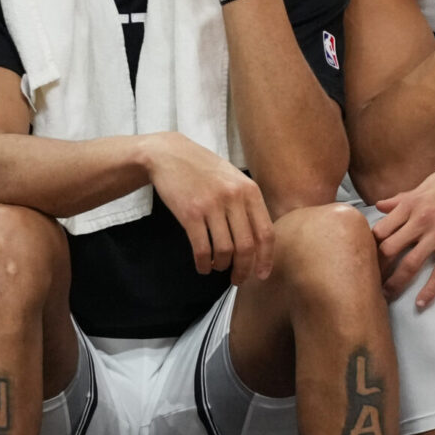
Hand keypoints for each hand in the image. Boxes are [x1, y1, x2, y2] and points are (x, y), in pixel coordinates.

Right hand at [144, 132, 274, 284]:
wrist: (168, 155)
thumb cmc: (204, 170)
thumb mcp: (234, 179)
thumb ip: (248, 204)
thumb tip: (260, 242)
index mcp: (250, 191)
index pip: (266, 233)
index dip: (266, 258)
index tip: (262, 275)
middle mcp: (234, 198)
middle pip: (247, 246)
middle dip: (244, 268)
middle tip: (238, 279)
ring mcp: (212, 205)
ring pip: (225, 250)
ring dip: (223, 266)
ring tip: (219, 268)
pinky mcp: (190, 213)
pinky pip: (202, 248)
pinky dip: (204, 263)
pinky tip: (203, 266)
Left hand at [372, 153, 434, 307]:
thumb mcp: (430, 183)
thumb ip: (404, 197)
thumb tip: (381, 205)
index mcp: (413, 202)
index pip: (380, 229)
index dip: (370, 246)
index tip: (366, 258)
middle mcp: (422, 218)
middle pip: (389, 248)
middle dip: (378, 268)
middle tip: (371, 281)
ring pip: (410, 263)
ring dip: (396, 283)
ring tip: (388, 296)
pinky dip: (430, 289)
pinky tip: (421, 302)